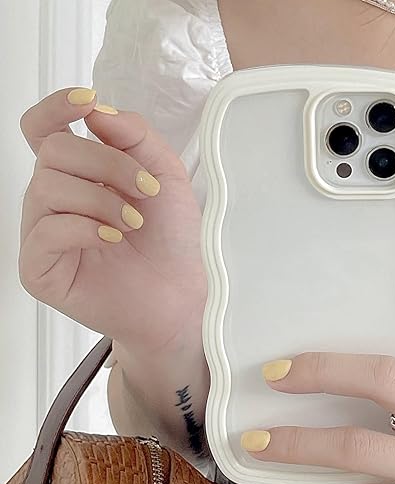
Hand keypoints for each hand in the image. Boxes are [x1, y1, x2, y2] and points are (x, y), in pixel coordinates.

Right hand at [19, 87, 206, 354]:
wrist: (180, 295)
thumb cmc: (171, 241)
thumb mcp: (166, 176)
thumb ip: (135, 136)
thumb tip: (96, 111)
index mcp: (79, 175)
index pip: (44, 129)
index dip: (57, 108)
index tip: (88, 102)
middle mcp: (55, 200)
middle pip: (53, 150)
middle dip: (107, 163)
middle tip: (146, 190)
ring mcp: (43, 234)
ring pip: (47, 187)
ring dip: (101, 200)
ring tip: (133, 223)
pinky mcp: (39, 269)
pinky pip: (45, 231)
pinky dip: (84, 228)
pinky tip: (112, 238)